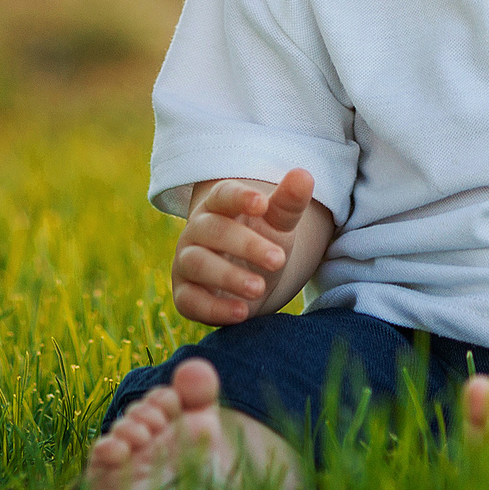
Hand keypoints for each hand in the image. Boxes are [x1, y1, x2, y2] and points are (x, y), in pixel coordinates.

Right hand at [172, 169, 314, 325]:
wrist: (249, 281)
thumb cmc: (261, 242)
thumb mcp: (279, 224)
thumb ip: (289, 203)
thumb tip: (303, 175)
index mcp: (218, 206)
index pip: (223, 195)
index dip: (239, 197)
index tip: (263, 204)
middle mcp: (197, 231)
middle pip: (213, 230)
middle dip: (246, 244)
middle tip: (279, 259)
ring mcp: (186, 262)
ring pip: (198, 263)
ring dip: (229, 276)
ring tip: (260, 288)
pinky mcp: (184, 295)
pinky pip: (190, 300)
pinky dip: (214, 308)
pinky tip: (242, 313)